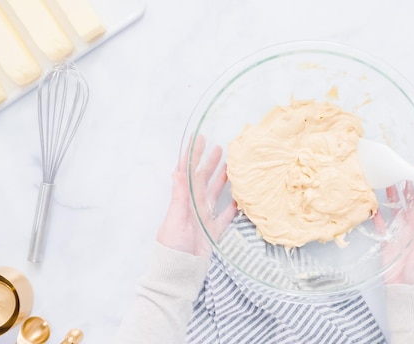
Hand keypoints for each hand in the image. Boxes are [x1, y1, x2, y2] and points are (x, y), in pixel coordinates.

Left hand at [156, 135, 236, 256]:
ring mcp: (204, 217)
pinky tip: (240, 197)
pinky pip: (225, 215)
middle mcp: (193, 205)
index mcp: (183, 200)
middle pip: (203, 179)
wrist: (179, 272)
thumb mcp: (175, 219)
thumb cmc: (173, 247)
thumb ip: (180, 196)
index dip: (192, 156)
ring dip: (222, 180)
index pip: (187, 173)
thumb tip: (177, 171)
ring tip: (231, 166)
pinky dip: (233, 206)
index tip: (198, 140)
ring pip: (215, 193)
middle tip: (220, 148)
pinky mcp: (213, 230)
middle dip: (209, 163)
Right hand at [374, 159, 413, 284]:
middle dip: (411, 184)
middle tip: (404, 169)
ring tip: (389, 180)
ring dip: (395, 195)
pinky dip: (378, 214)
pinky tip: (374, 204)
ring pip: (398, 209)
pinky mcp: (388, 242)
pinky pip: (382, 224)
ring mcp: (403, 234)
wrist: (410, 295)